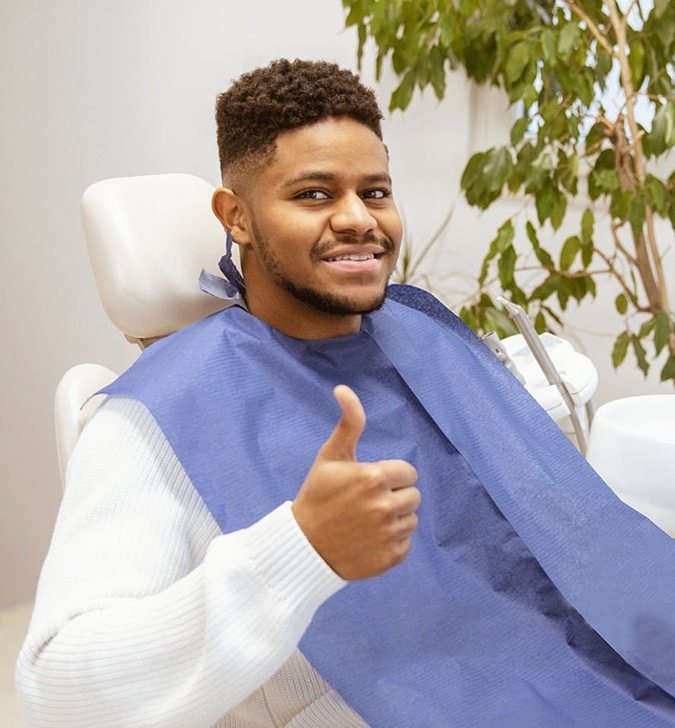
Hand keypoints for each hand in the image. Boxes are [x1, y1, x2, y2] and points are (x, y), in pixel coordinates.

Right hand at [292, 385, 419, 579]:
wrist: (302, 545)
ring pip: (411, 520)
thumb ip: (349, 423)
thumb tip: (344, 388)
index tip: (368, 482)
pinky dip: (391, 542)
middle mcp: (385, 506)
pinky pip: (406, 543)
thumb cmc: (317, 495)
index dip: (390, 476)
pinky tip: (368, 539)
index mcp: (374, 477)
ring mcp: (388, 534)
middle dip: (394, 496)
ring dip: (394, 519)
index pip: (408, 472)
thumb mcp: (330, 456)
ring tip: (366, 521)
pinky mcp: (390, 558)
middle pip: (413, 496)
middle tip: (367, 502)